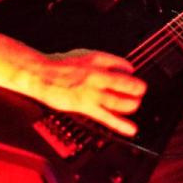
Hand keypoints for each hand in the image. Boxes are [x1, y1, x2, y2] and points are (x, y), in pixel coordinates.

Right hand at [31, 49, 146, 136]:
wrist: (40, 74)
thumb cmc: (59, 65)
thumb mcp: (83, 54)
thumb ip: (103, 60)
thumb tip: (122, 67)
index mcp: (97, 60)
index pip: (123, 64)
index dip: (131, 70)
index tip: (133, 74)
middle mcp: (97, 75)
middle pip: (125, 83)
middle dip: (137, 88)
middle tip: (142, 90)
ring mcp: (91, 92)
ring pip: (119, 100)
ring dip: (131, 104)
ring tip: (136, 105)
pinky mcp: (84, 106)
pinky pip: (106, 117)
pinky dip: (120, 124)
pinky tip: (131, 129)